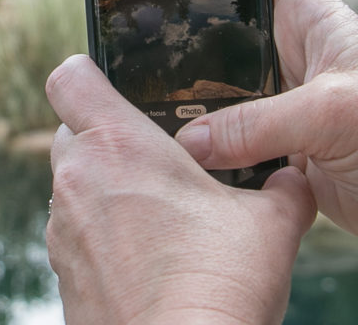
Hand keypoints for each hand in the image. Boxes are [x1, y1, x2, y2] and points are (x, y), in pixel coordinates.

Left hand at [46, 55, 315, 324]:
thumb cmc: (216, 286)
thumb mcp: (270, 224)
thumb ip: (282, 186)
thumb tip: (293, 178)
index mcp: (116, 146)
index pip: (70, 78)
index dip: (88, 72)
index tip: (113, 82)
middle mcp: (76, 182)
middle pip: (73, 133)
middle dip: (108, 139)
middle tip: (159, 160)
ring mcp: (63, 232)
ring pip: (75, 187)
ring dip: (107, 190)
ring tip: (161, 216)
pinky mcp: (64, 276)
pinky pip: (77, 235)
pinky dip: (103, 236)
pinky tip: (149, 259)